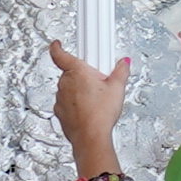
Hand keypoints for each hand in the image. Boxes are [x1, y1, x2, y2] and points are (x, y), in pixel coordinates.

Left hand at [48, 40, 130, 165]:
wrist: (90, 137)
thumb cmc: (100, 113)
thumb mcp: (117, 88)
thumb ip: (120, 71)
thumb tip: (123, 63)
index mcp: (76, 71)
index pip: (60, 55)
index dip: (57, 47)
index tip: (56, 44)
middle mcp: (64, 83)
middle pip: (71, 73)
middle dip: (83, 76)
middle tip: (98, 83)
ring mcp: (60, 98)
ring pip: (68, 88)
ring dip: (79, 91)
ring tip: (96, 100)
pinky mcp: (60, 111)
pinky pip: (67, 103)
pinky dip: (75, 104)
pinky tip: (89, 110)